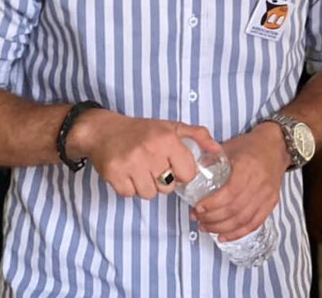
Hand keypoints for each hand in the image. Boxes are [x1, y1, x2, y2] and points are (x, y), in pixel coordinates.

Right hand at [67, 110, 217, 198]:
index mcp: (167, 139)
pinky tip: (128, 173)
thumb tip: (217, 150)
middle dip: (163, 180)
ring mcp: (130, 164)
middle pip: (167, 187)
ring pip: (149, 194)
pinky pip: (130, 194)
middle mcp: (150, 151)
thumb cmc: (142, 130)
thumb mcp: (172, 127)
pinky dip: (129, 188)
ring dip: (146, 186)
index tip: (174, 167)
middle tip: (154, 167)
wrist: (104, 131)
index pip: (187, 173)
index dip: (182, 173)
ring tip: (141, 170)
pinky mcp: (114, 175)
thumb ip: (198, 136)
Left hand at [191, 121, 290, 241]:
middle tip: (198, 218)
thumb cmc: (251, 146)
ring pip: (243, 220)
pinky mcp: (272, 202)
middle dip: (212, 218)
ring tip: (206, 227)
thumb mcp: (229, 148)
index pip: (230, 192)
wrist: (277, 146)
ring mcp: (268, 194)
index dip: (212, 204)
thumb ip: (211, 160)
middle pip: (235, 209)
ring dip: (222, 228)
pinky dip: (238, 233)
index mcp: (248, 167)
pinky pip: (255, 223)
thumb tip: (190, 173)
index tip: (198, 207)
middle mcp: (260, 182)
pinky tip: (224, 236)